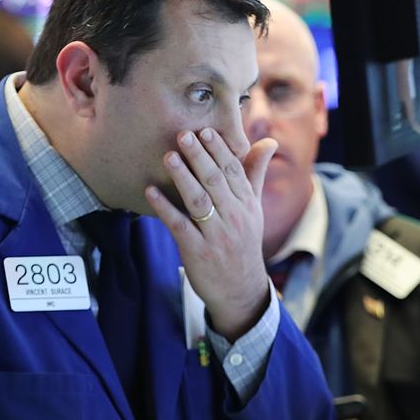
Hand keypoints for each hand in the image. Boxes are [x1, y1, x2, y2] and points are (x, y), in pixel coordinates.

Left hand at [145, 128, 276, 339]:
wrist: (240, 289)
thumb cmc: (243, 241)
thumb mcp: (253, 208)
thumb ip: (255, 174)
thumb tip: (269, 141)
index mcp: (247, 203)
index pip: (234, 171)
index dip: (219, 150)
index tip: (206, 130)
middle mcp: (234, 217)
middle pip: (216, 181)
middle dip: (200, 157)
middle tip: (184, 135)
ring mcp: (216, 235)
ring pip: (199, 201)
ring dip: (182, 177)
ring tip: (168, 156)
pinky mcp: (197, 251)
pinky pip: (180, 226)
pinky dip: (164, 208)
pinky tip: (150, 191)